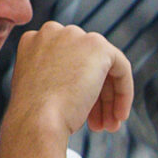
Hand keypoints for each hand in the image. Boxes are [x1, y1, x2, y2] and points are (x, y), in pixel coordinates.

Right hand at [3, 22, 132, 137]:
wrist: (37, 119)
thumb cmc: (35, 114)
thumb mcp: (39, 88)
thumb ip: (56, 75)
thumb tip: (82, 85)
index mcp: (33, 41)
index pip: (65, 62)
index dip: (76, 88)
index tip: (82, 112)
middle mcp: (52, 33)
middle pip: (85, 64)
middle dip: (95, 96)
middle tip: (99, 122)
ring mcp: (74, 36)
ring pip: (103, 68)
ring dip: (108, 99)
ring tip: (109, 125)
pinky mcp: (98, 46)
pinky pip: (121, 68)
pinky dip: (123, 91)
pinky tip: (119, 115)